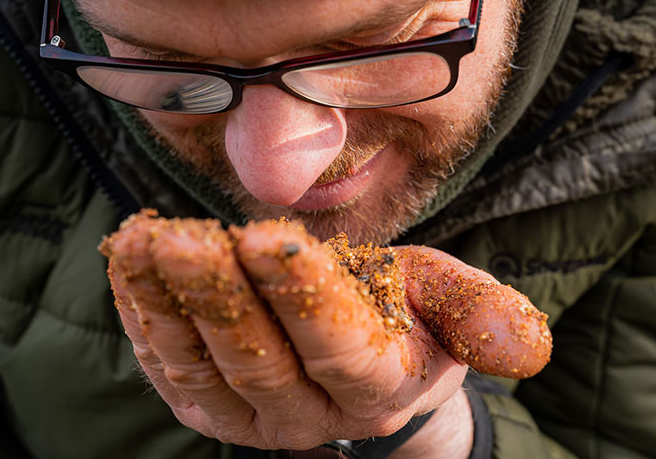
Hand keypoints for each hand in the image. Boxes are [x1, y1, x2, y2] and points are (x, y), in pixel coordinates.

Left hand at [102, 214, 548, 453]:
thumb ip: (482, 314)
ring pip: (203, 368)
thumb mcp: (449, 300)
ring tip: (140, 241)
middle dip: (218, 297)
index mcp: (378, 384)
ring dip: (165, 306)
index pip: (338, 343)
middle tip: (184, 237)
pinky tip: (127, 262)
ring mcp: (251, 420)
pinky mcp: (207, 409)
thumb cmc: (407, 315)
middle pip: (259, 359)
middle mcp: (310, 416)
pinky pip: (167, 370)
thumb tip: (528, 348)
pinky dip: (141, 318)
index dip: (303, 294)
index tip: (268, 235)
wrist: (362, 361)